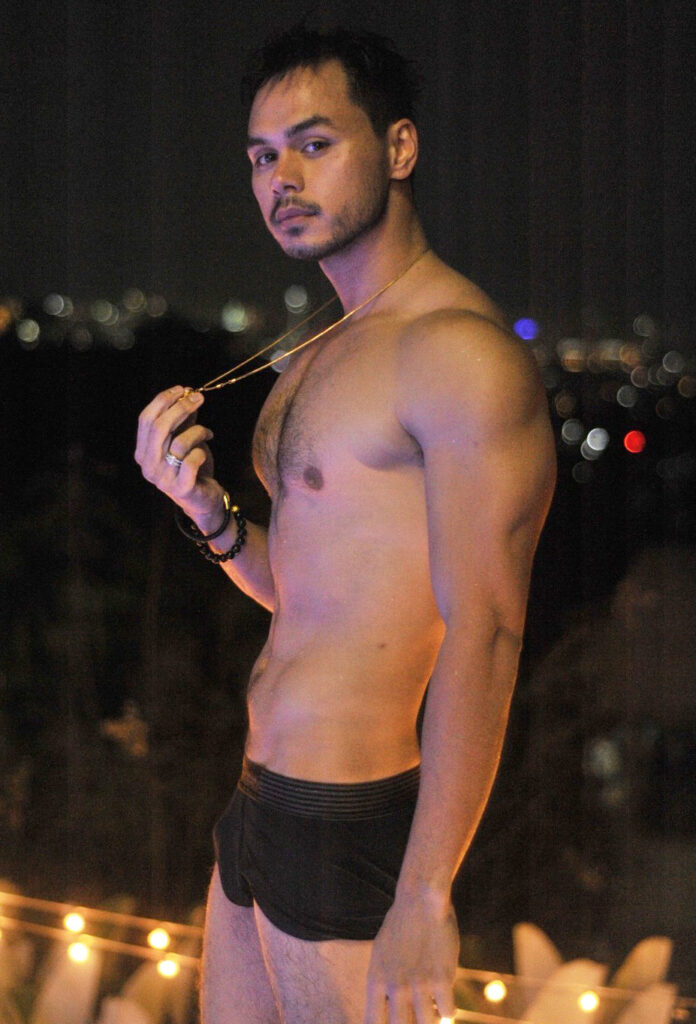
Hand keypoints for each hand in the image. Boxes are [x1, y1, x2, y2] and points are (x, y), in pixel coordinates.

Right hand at [134, 385, 221, 522]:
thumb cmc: (192, 467)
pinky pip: (192, 460)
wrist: (203, 500)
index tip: (182, 389)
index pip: (146, 419)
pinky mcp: (181, 488)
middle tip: (199, 398)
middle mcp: (148, 466)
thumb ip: (182, 420)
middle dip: (180, 408)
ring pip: (178, 443)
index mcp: (143, 452)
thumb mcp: (185, 440)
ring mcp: (163, 479)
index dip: (163, 400)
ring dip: (197, 431)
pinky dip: (201, 451)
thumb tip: (187, 393)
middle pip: (159, 428)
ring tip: (207, 432)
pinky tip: (204, 452)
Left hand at [364, 892, 458, 1023]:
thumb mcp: (381, 954)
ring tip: (432, 1009)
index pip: (372, 1023)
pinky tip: (445, 997)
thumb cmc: (401, 926)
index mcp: (376, 980)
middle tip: (418, 1017)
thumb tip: (389, 1013)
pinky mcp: (441, 979)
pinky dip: (448, 1009)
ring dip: (432, 1020)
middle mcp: (394, 986)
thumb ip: (384, 984)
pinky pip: (448, 1012)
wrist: (420, 899)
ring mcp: (418, 984)